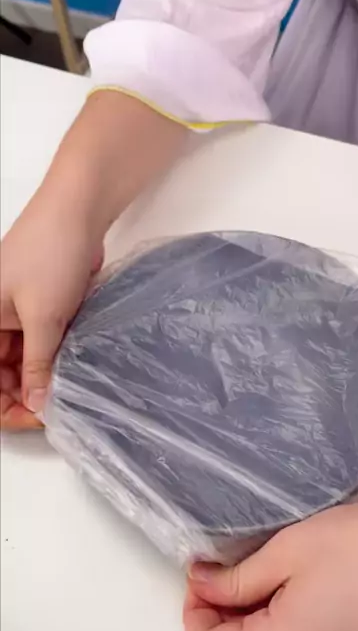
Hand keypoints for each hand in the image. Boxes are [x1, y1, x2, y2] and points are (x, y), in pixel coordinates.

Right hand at [1, 194, 101, 429]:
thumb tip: (36, 404)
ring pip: (22, 360)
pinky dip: (52, 358)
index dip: (6, 404)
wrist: (77, 212)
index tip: (34, 418)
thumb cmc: (50, 254)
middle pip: (2, 373)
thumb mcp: (43, 319)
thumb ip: (39, 365)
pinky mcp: (39, 306)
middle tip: (55, 409)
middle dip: (25, 394)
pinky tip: (69, 370)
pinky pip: (39, 343)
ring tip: (65, 391)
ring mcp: (14, 313)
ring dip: (41, 377)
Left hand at [184, 480, 357, 630]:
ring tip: (257, 568)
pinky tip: (283, 582)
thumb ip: (234, 579)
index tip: (198, 575)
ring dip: (245, 613)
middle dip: (218, 611)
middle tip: (221, 564)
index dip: (194, 612)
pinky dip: (272, 618)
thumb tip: (201, 586)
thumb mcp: (284, 553)